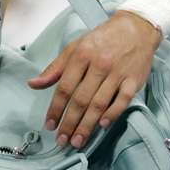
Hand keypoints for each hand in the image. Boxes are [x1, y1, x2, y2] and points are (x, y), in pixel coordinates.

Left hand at [28, 10, 160, 147]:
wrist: (135, 28)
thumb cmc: (101, 40)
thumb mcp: (74, 48)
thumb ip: (54, 68)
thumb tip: (33, 84)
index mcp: (81, 55)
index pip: (64, 87)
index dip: (55, 108)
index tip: (49, 125)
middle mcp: (99, 64)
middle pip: (81, 99)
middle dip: (70, 123)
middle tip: (62, 140)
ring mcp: (118, 73)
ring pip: (99, 103)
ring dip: (87, 125)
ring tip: (78, 141)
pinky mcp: (135, 80)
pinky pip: (123, 101)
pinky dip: (112, 114)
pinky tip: (102, 125)